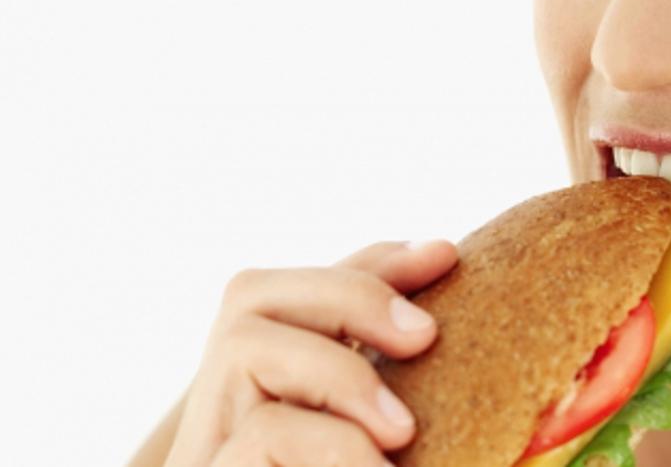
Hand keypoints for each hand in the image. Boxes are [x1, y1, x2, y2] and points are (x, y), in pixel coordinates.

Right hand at [164, 239, 457, 466]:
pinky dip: (335, 444)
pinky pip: (263, 433)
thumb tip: (438, 251)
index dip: (367, 265)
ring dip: (340, 372)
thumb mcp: (374, 418)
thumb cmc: (357, 465)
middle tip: (426, 336)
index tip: (444, 256)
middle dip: (351, 295)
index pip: (287, 291)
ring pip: (243, 345)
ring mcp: (200, 448)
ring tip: (404, 432)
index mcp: (252, 393)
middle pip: (250, 295)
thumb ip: (389, 352)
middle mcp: (210, 411)